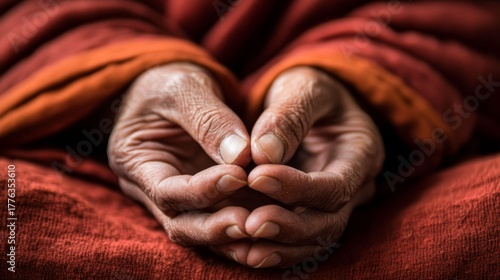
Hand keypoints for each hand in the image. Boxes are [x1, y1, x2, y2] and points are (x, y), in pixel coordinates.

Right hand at [108, 63, 252, 246]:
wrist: (175, 90)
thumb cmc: (171, 82)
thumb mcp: (185, 88)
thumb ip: (209, 120)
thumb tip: (241, 155)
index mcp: (135, 162)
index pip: (166, 191)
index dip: (202, 190)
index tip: (239, 175)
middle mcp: (153, 190)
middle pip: (182, 225)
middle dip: (217, 229)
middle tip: (252, 224)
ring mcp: (180, 200)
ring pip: (205, 233)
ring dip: (235, 238)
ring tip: (269, 231)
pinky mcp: (205, 202)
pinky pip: (224, 223)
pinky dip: (247, 231)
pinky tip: (276, 227)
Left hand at [213, 67, 384, 266]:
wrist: (311, 102)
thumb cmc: (309, 88)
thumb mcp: (303, 87)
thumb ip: (288, 116)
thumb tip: (263, 153)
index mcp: (361, 151)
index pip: (337, 184)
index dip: (298, 187)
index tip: (255, 177)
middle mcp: (354, 185)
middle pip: (330, 222)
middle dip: (290, 227)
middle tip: (250, 224)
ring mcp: (334, 203)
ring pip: (314, 239)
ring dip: (279, 246)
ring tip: (244, 246)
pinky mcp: (311, 210)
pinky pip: (297, 240)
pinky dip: (273, 247)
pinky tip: (245, 250)